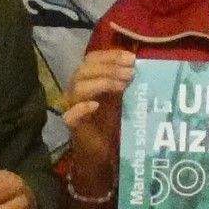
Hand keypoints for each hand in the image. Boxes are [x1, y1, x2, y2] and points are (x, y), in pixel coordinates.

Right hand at [58, 47, 136, 189]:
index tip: (132, 58)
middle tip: (131, 73)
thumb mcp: (121, 96)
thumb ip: (125, 80)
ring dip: (102, 82)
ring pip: (78, 87)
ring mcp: (72, 107)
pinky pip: (70, 114)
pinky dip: (82, 107)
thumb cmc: (111, 122)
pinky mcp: (73, 126)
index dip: (111, 55)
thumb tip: (138, 64)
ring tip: (122, 86)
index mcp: (88, 79)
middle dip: (109, 68)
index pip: (92, 59)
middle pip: (84, 70)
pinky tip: (95, 105)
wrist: (101, 153)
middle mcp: (77, 90)